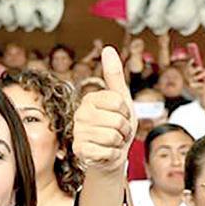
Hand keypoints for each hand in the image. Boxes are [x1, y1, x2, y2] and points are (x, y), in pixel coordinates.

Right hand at [71, 47, 134, 173]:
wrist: (109, 157)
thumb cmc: (116, 127)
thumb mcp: (121, 100)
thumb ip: (114, 75)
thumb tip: (108, 48)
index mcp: (90, 99)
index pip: (119, 102)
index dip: (126, 112)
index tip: (120, 116)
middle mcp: (80, 114)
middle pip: (117, 120)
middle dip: (124, 130)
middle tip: (117, 132)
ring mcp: (78, 133)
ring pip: (112, 136)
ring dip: (118, 143)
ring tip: (112, 142)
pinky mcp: (79, 150)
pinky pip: (107, 151)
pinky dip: (112, 154)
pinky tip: (106, 153)